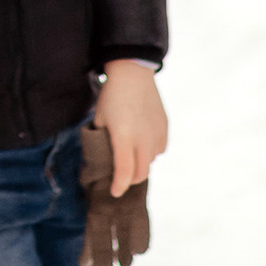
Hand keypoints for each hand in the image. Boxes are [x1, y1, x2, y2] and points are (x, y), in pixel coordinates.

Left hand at [90, 59, 167, 193]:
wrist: (133, 73)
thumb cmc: (111, 96)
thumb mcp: (100, 119)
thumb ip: (103, 141)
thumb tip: (104, 158)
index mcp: (123, 138)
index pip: (124, 172)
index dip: (119, 186)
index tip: (114, 192)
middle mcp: (143, 139)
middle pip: (140, 173)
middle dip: (130, 180)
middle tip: (121, 176)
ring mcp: (156, 134)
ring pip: (151, 162)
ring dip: (140, 164)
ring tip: (131, 155)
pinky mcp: (165, 128)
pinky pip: (159, 149)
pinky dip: (150, 152)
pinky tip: (142, 143)